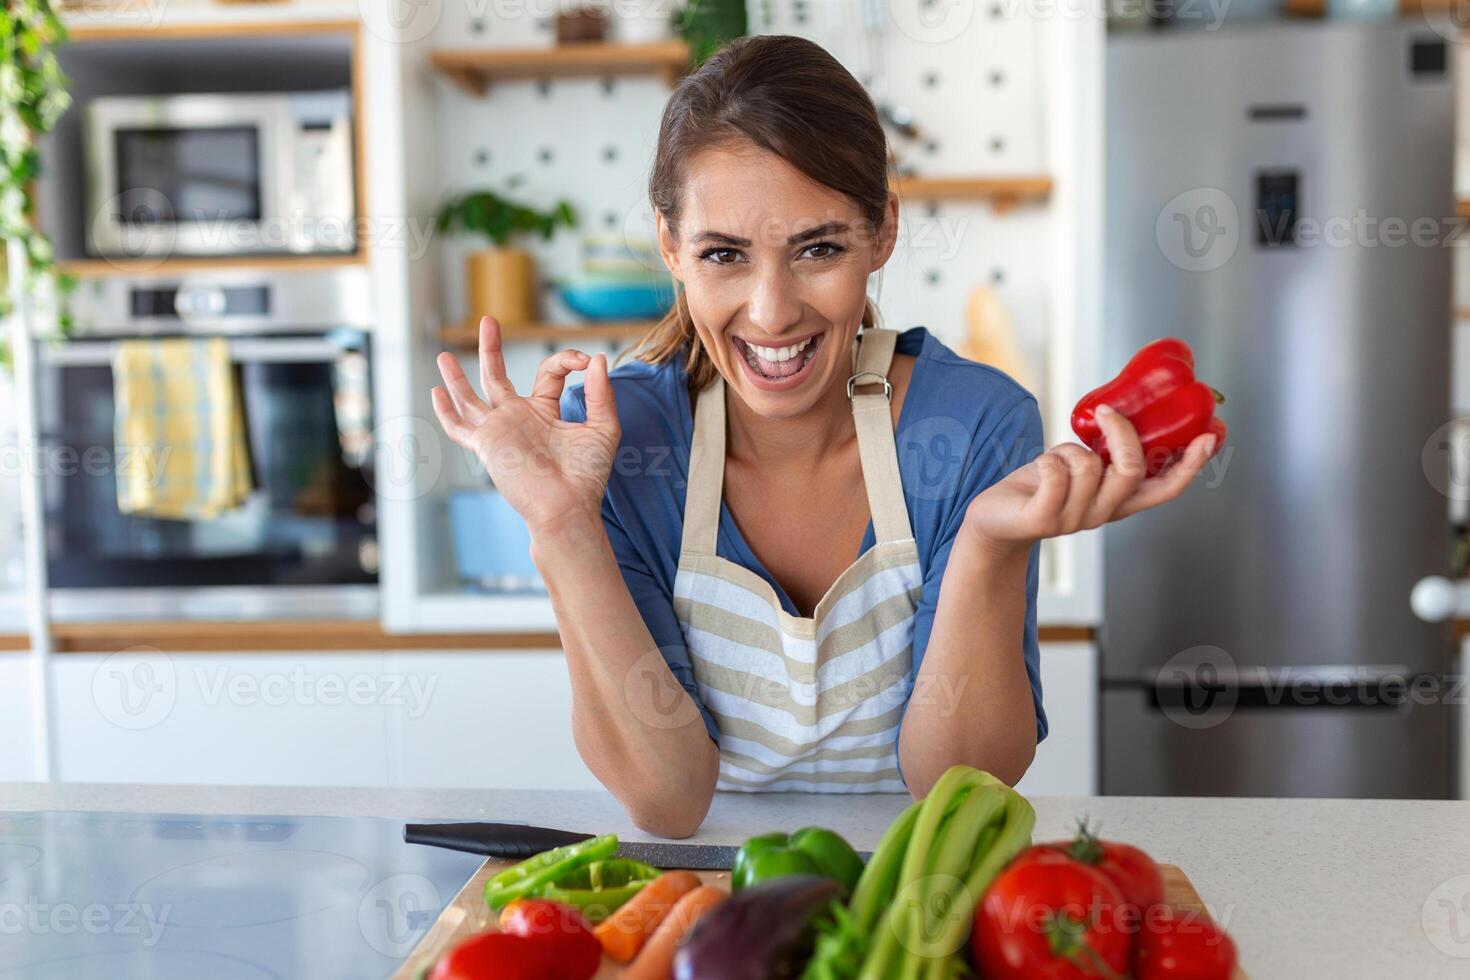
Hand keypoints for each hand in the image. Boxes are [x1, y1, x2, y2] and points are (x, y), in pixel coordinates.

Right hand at [430, 316, 619, 532]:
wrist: (567, 507)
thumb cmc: (587, 474)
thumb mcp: (603, 428)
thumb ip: (601, 394)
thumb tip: (597, 359)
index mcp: (546, 412)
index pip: (549, 373)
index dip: (567, 360)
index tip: (584, 361)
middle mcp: (519, 418)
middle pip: (498, 376)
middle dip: (492, 348)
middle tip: (488, 320)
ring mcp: (500, 430)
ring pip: (471, 398)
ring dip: (457, 377)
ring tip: (443, 355)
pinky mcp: (486, 445)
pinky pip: (460, 427)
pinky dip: (446, 411)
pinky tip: (436, 392)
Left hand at [962, 404, 1217, 558]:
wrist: (996, 519)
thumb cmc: (1042, 485)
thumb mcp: (1081, 466)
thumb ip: (1106, 452)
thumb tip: (1127, 410)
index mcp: (1118, 501)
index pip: (1166, 487)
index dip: (1192, 464)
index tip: (1210, 434)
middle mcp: (1103, 513)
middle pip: (1132, 471)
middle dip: (1121, 435)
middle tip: (1106, 412)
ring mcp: (1074, 520)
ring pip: (1088, 466)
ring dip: (1068, 449)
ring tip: (1054, 460)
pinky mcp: (1043, 519)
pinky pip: (1056, 473)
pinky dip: (1047, 459)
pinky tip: (1039, 469)